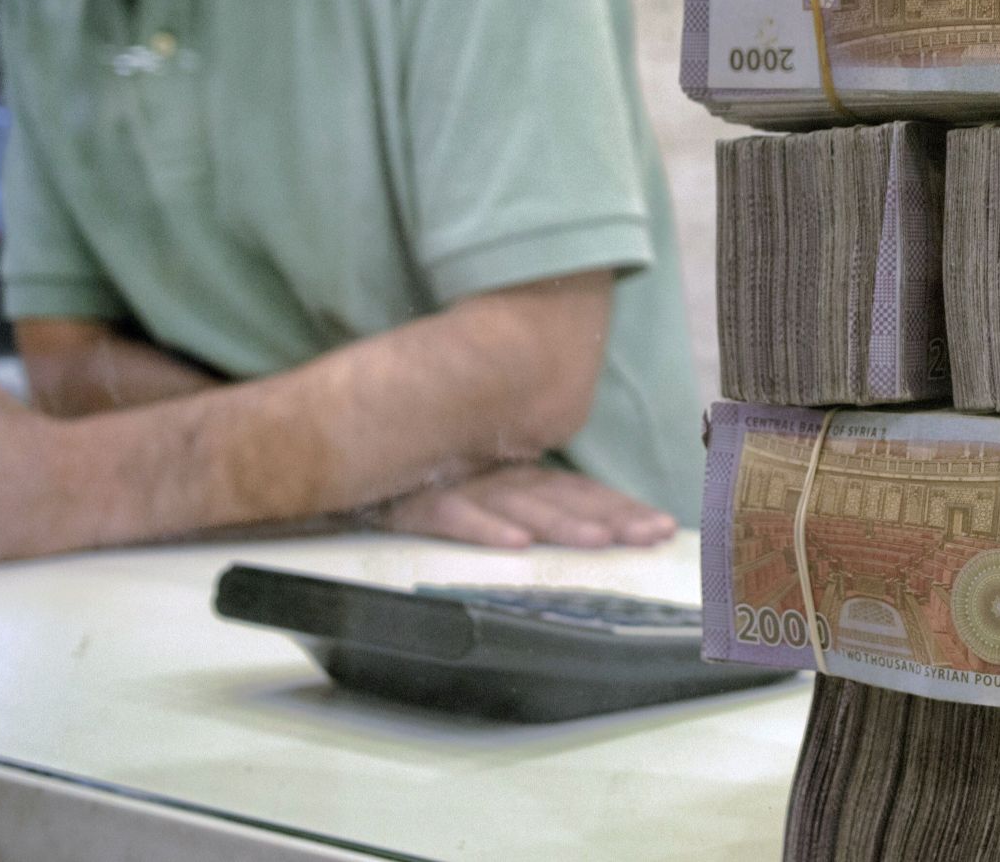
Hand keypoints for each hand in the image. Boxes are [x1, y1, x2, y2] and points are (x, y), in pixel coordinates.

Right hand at [380, 463, 676, 549]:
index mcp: (513, 475)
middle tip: (651, 535)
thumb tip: (591, 528)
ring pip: (518, 507)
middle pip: (562, 500)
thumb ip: (526, 503)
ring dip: (561, 524)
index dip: (621, 508)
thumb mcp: (478, 490)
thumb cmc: (416, 479)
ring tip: (599, 540)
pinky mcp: (414, 503)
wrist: (336, 456)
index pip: (578, 492)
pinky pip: (452, 517)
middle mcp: (493, 477)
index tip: (663, 527)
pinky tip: (514, 544)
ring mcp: (456, 487)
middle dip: (610, 518)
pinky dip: (483, 529)